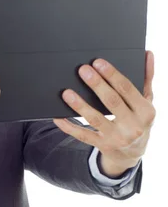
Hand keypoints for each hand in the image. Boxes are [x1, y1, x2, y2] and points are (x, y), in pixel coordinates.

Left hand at [53, 52, 155, 174]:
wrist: (132, 152)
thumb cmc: (138, 120)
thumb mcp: (147, 101)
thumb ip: (146, 78)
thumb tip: (146, 54)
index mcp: (145, 111)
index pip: (127, 89)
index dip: (112, 75)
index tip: (98, 62)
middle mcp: (133, 126)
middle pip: (111, 102)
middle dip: (96, 84)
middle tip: (83, 70)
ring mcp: (117, 138)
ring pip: (95, 119)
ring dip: (80, 105)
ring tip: (67, 92)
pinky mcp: (102, 146)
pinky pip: (83, 135)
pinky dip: (69, 126)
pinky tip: (58, 117)